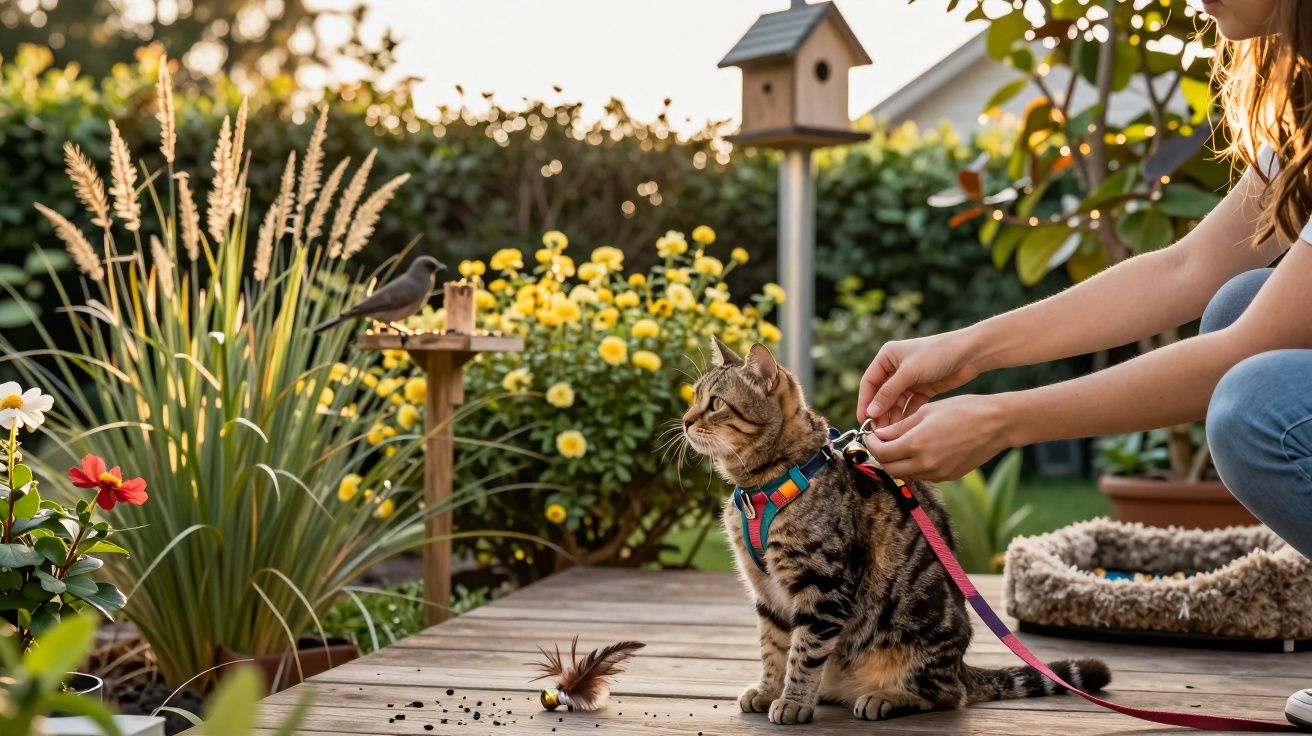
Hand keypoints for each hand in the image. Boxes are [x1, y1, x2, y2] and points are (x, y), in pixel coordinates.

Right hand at [856, 331, 980, 425]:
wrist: (970, 353)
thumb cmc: (937, 354)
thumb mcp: (910, 372)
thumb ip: (889, 393)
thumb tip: (871, 412)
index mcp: (887, 357)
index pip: (869, 383)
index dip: (865, 402)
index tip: (864, 421)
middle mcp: (895, 368)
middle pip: (881, 395)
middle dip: (879, 413)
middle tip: (878, 432)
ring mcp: (909, 379)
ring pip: (895, 403)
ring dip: (892, 417)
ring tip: (891, 434)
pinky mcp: (922, 389)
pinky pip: (909, 405)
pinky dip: (906, 416)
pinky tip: (905, 429)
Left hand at [862, 394, 1012, 480]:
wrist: (997, 424)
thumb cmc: (963, 410)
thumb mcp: (926, 412)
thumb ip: (900, 427)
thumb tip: (879, 435)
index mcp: (917, 444)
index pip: (882, 453)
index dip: (872, 445)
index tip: (871, 436)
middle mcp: (926, 463)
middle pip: (890, 470)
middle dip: (882, 456)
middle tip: (881, 442)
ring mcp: (938, 473)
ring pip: (906, 475)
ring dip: (897, 463)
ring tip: (899, 446)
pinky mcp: (949, 477)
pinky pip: (923, 476)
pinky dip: (914, 466)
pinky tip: (919, 451)